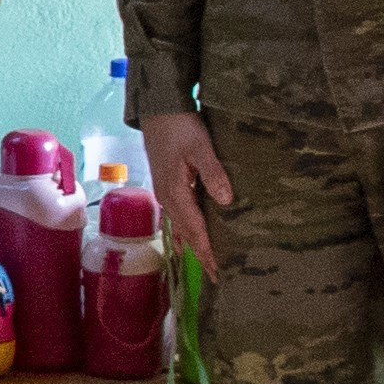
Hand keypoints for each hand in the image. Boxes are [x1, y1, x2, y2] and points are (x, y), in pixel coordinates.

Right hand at [138, 111, 236, 278]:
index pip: (195, 230)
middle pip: (186, 232)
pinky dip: (183, 230)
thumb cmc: (180, 126)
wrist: (157, 107)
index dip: (207, 252)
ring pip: (180, 225)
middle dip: (200, 254)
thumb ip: (213, 173)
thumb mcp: (201, 147)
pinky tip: (185, 237)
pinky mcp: (165, 183)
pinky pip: (176, 214)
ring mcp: (164, 191)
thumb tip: (227, 201)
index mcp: (176, 192)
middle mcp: (167, 197)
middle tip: (216, 276)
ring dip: (192, 244)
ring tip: (204, 262)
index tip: (218, 272)